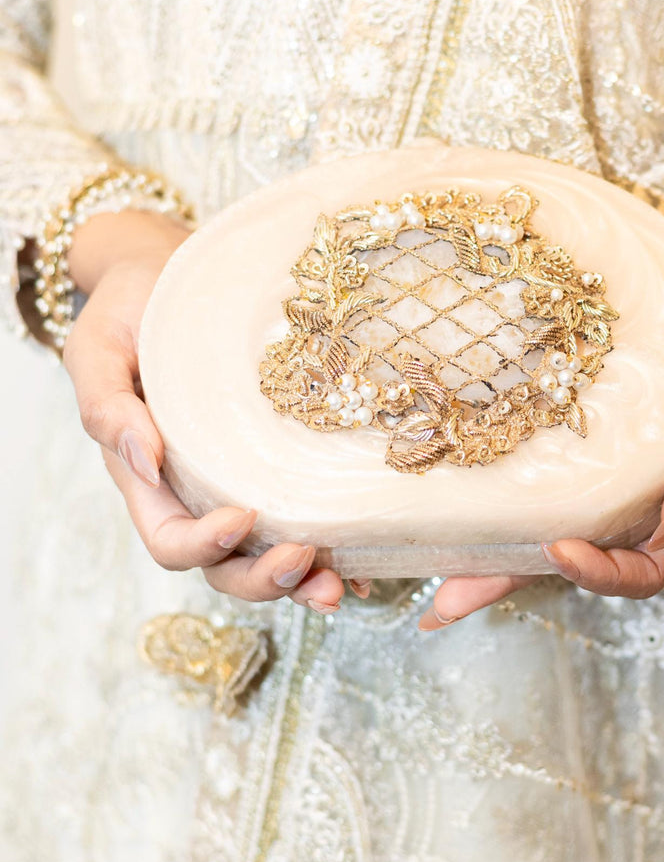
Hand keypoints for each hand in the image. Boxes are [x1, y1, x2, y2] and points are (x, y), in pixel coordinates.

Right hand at [62, 209, 350, 611]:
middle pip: (223, 567)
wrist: (164, 274)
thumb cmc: (126, 310)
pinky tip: (368, 569)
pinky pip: (306, 520)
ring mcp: (239, 486)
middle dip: (263, 579)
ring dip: (302, 582)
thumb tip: (146, 460)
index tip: (242, 517)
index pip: (171, 540)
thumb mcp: (98, 348)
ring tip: (339, 587)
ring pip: (266, 557)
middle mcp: (196, 496)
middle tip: (304, 559)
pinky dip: (336, 555)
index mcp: (150, 480)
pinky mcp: (280, 466)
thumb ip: (106, 406)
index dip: (204, 546)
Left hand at [418, 265, 663, 629]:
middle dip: (509, 580)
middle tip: (443, 602)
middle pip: (574, 555)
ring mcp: (615, 457)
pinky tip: (451, 478)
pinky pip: (542, 455)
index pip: (646, 567)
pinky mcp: (591, 415)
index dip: (601, 573)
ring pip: (546, 513)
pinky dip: (501, 475)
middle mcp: (645, 492)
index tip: (558, 549)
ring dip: (491, 545)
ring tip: (426, 568)